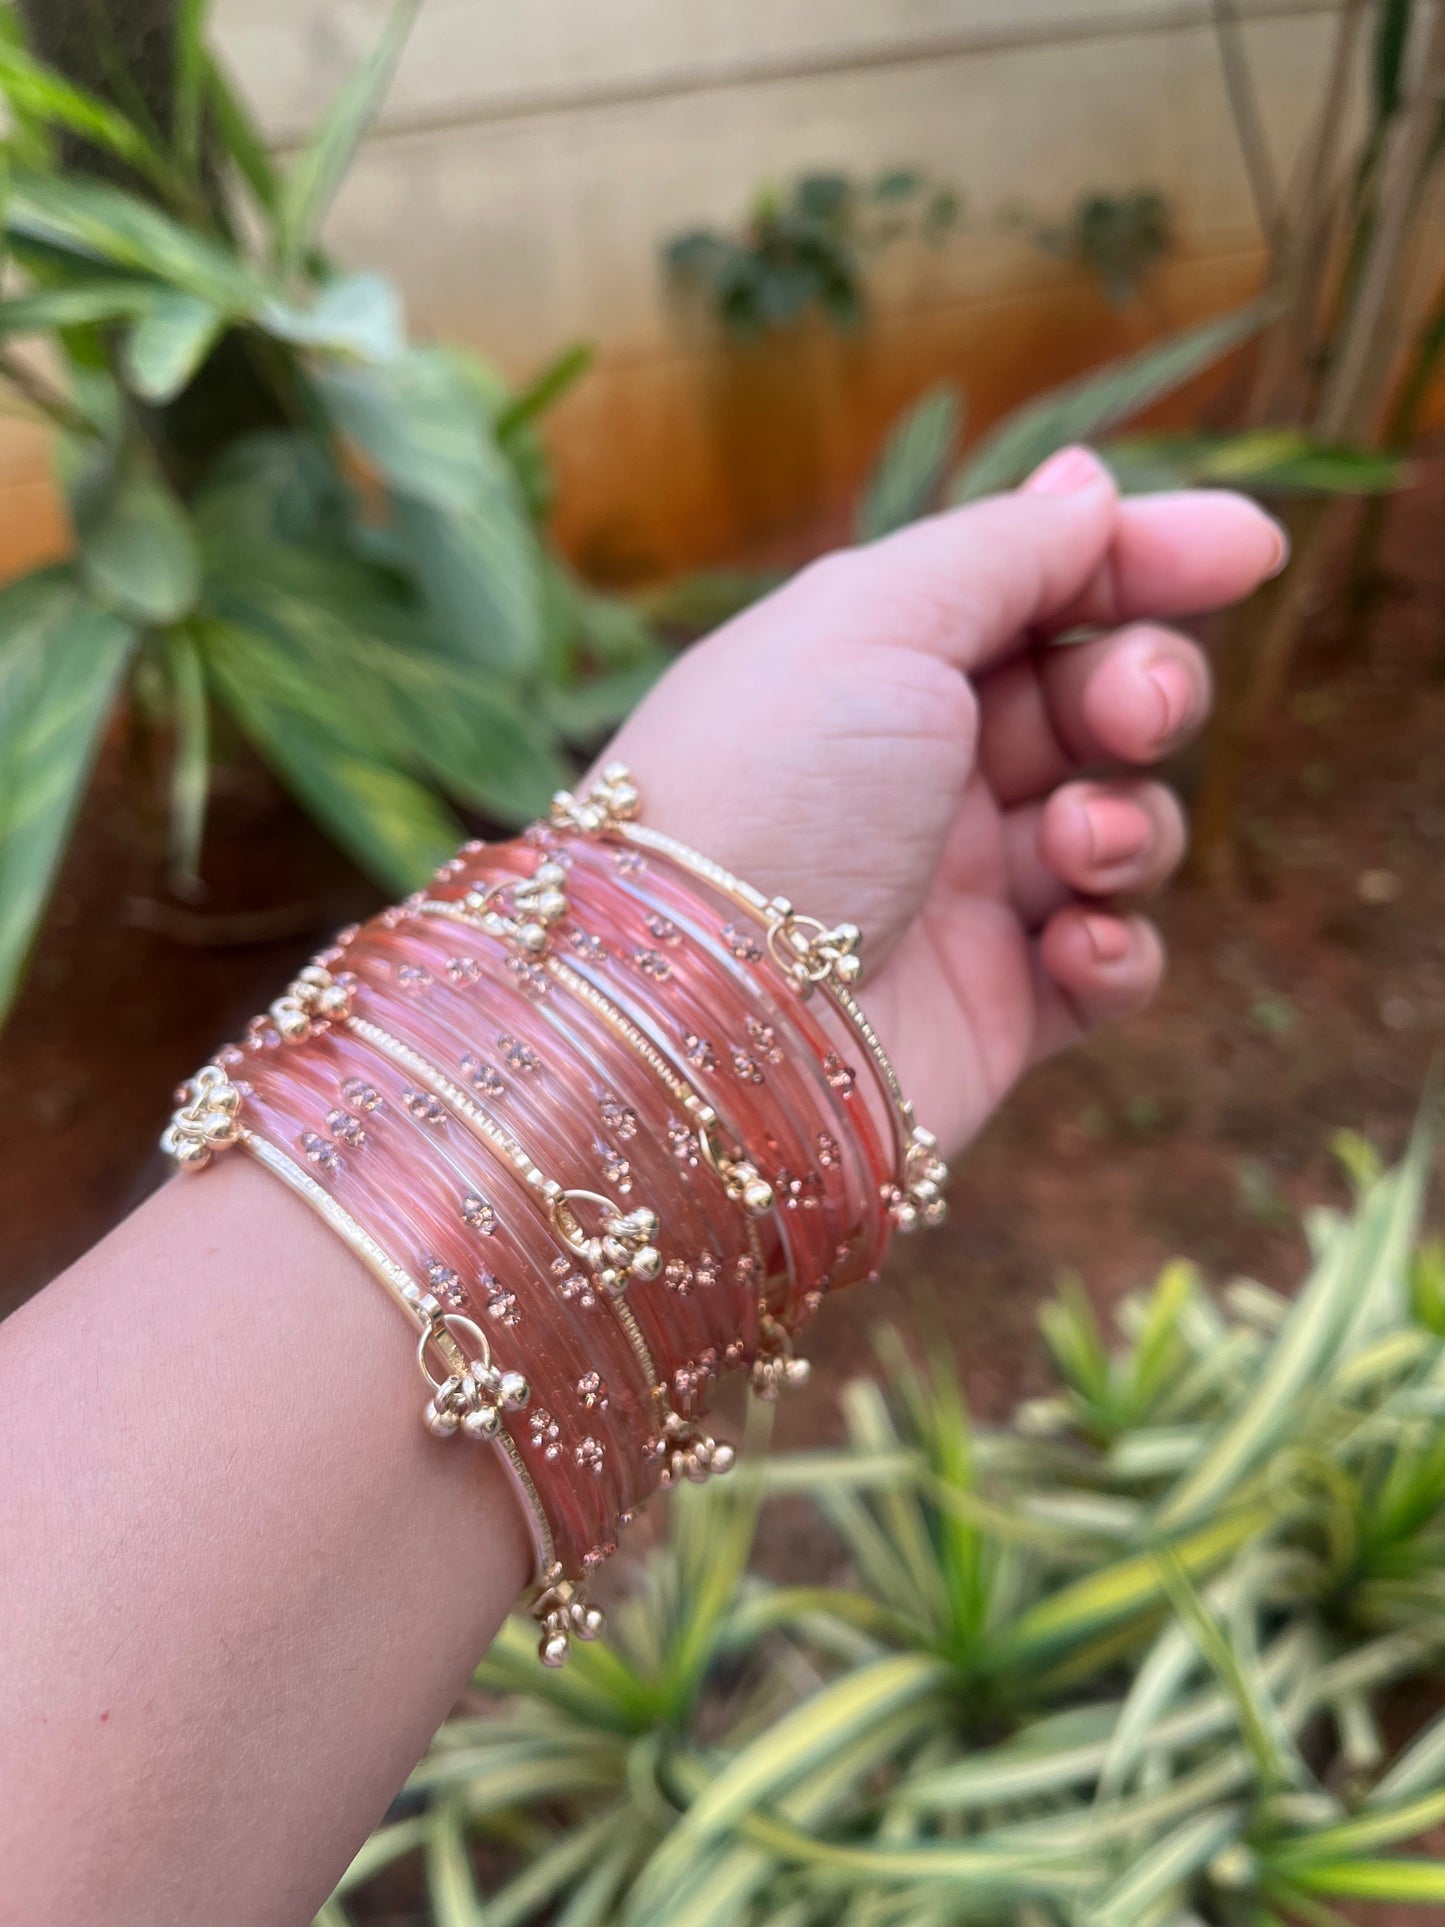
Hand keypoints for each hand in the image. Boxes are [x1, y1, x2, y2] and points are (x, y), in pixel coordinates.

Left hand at [603, 447, 1285, 1157]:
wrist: (698, 1017)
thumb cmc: (766, 793)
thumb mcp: (873, 620)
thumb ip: (999, 551)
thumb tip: (1094, 490)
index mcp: (875, 666)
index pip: (1038, 590)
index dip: (1144, 558)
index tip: (1247, 549)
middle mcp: (918, 776)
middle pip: (1093, 703)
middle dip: (1142, 688)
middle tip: (1132, 711)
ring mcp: (956, 897)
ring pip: (1119, 830)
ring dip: (1129, 823)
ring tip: (1072, 845)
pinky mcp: (991, 1013)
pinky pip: (1110, 968)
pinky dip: (1118, 949)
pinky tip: (1074, 943)